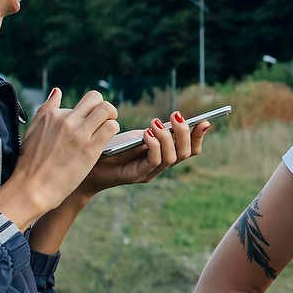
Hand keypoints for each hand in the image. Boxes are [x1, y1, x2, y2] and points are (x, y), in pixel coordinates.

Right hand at [13, 89, 118, 211]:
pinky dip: (113, 131)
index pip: (82, 100)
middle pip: (96, 98)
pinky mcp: (89, 148)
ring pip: (107, 110)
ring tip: (107, 131)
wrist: (31, 187)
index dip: (91, 109)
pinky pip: (111, 127)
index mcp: (52, 115)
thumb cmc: (30, 164)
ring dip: (111, 119)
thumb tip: (57, 91)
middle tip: (104, 122)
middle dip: (104, 108)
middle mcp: (66, 120)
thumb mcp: (33, 130)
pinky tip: (106, 141)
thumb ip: (47, 109)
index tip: (90, 120)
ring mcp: (78, 133)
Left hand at [77, 111, 212, 196]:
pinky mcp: (138, 176)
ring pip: (172, 158)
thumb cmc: (110, 148)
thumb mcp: (135, 135)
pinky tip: (146, 134)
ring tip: (154, 124)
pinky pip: (154, 162)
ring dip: (167, 138)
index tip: (206, 121)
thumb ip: (154, 131)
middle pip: (186, 153)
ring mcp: (150, 172)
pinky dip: (154, 146)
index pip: (190, 148)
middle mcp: (161, 165)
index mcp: (164, 153)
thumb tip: (174, 119)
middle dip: (185, 133)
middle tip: (175, 116)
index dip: (199, 136)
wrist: (87, 164)